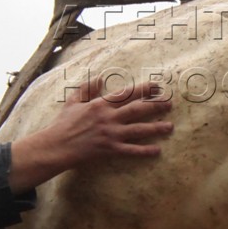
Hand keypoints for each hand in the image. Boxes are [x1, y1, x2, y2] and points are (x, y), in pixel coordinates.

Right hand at [8, 78, 174, 192]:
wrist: (57, 146)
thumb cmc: (63, 124)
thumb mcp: (73, 102)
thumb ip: (87, 89)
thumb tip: (98, 77)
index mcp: (101, 104)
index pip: (126, 94)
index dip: (143, 89)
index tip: (157, 86)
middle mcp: (109, 118)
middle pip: (137, 109)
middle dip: (155, 105)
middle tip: (170, 103)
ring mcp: (111, 134)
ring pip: (139, 129)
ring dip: (156, 127)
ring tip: (170, 126)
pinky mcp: (110, 150)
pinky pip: (131, 150)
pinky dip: (145, 151)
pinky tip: (158, 150)